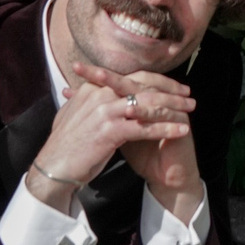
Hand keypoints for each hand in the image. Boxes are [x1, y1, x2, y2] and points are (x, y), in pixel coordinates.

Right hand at [26, 65, 193, 211]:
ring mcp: (105, 112)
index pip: (131, 77)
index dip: (156, 81)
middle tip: (189, 96)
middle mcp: (100, 95)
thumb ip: (81, 100)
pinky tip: (182, 131)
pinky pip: (145, 128)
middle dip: (170, 90)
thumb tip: (81, 90)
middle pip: (144, 86)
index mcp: (93, 88)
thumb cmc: (65, 145)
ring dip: (173, 107)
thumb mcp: (71, 115)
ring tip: (191, 111)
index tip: (173, 86)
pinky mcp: (110, 131)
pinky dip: (166, 128)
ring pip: (148, 104)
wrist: (53, 167)